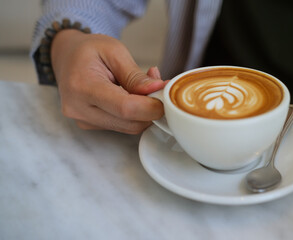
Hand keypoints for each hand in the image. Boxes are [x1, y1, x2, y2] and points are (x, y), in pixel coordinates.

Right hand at [50, 29, 166, 133]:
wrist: (66, 57)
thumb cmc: (88, 50)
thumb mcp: (114, 51)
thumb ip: (135, 75)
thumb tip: (158, 90)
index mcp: (82, 86)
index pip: (125, 109)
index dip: (151, 107)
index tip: (165, 96)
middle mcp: (79, 109)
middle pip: (129, 122)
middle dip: (151, 109)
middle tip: (159, 89)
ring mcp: (83, 120)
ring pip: (128, 127)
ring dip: (144, 112)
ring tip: (144, 88)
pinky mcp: (90, 124)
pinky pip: (121, 125)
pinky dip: (134, 114)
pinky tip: (132, 96)